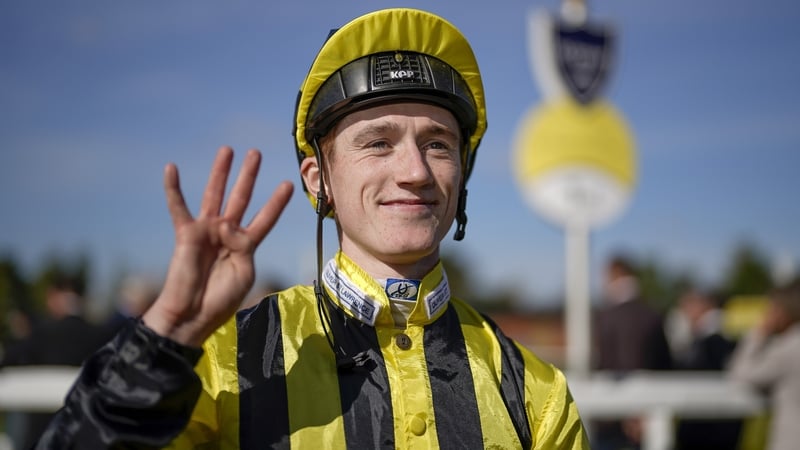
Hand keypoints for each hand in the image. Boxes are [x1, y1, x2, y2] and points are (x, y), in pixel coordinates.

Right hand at [142, 146, 293, 346]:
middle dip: (248, 175)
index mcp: (245, 245)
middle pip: (240, 198)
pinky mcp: (186, 234)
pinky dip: (173, 189)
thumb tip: (232, 230)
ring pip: (215, 195)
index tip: (287, 184)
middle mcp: (227, 233)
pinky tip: (170, 168)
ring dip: (220, 172)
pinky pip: (178, 207)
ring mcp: (206, 231)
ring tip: (228, 150)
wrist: (193, 314)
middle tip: (256, 153)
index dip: (275, 203)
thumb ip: (245, 248)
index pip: (265, 218)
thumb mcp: (245, 274)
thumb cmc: (221, 300)